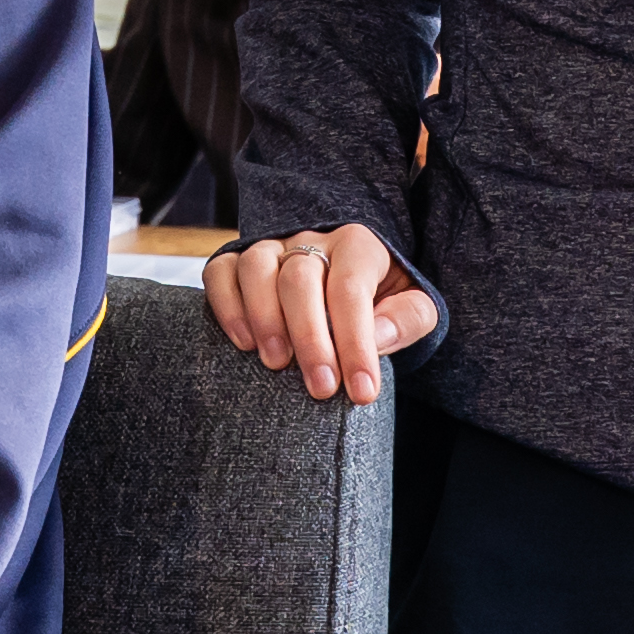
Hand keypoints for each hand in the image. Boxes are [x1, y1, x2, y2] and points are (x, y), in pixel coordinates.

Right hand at [202, 221, 434, 402]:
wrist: (350, 285)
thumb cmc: (383, 303)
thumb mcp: (413, 308)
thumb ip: (408, 318)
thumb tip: (379, 337)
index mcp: (358, 246)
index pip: (351, 290)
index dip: (355, 343)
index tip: (362, 392)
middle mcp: (311, 240)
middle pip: (300, 278)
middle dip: (310, 338)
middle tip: (321, 388)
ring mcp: (271, 248)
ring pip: (256, 267)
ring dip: (264, 317)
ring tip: (276, 364)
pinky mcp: (238, 262)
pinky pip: (220, 272)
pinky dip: (226, 305)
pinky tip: (243, 342)